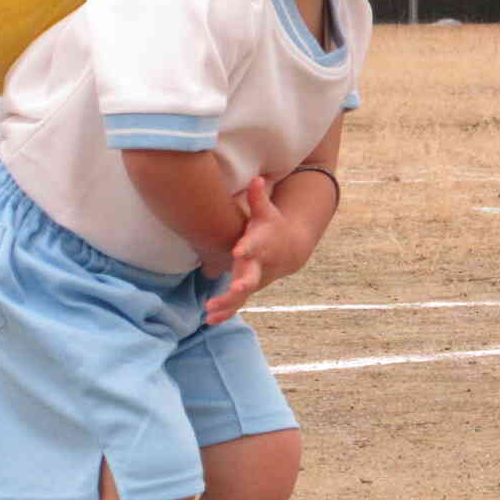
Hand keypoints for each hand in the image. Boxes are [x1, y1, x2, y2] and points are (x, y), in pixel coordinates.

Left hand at [207, 177, 310, 325]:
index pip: (255, 246)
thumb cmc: (273, 226)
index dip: (248, 248)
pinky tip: (209, 321)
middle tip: (235, 288)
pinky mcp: (250, 288)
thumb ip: (258, 197)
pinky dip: (226, 312)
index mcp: (261, 244)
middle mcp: (259, 264)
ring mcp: (255, 278)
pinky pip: (238, 303)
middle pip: (252, 276)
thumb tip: (257, 177)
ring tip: (209, 311)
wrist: (291, 249)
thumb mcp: (267, 211)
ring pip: (243, 294)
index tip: (238, 251)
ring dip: (228, 304)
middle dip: (244, 283)